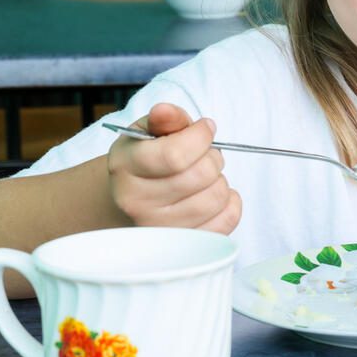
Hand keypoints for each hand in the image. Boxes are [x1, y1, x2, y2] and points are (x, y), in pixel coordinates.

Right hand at [107, 102, 241, 233]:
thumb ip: (165, 118)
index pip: (175, 155)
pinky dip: (231, 203)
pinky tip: (213, 193)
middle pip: (200, 175)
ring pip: (215, 198)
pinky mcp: (183, 245)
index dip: (200, 136)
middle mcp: (136, 203)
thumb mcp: (149, 131)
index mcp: (125, 168)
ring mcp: (159, 229)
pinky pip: (226, 222)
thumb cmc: (146, 160)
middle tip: (203, 155)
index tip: (205, 129)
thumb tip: (165, 111)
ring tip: (204, 176)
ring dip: (219, 179)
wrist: (132, 198)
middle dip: (212, 156)